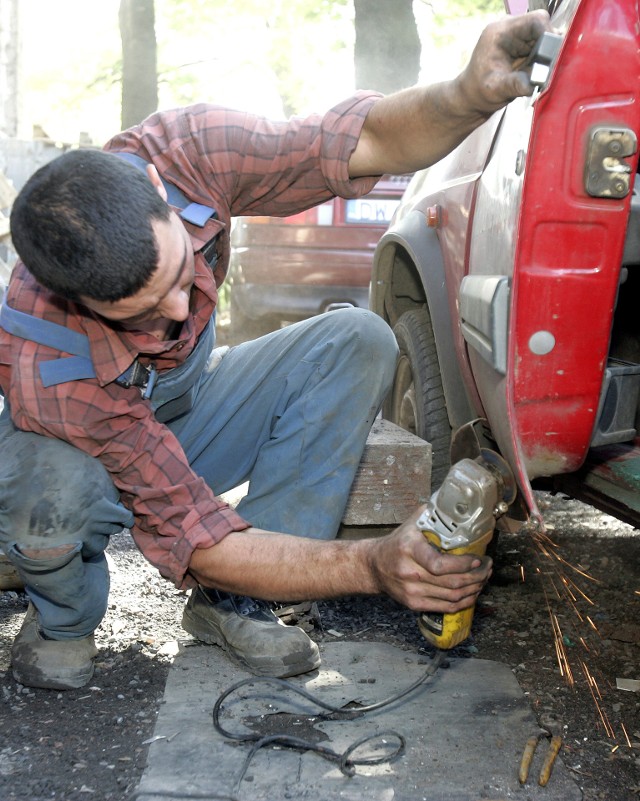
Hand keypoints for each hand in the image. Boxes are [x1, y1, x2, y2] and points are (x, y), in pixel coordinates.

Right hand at [368, 506, 492, 612]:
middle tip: (488, 567)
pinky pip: (445, 607)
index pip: (440, 564)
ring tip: (483, 579)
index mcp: (409, 550)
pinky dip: (463, 602)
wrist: (374, 565)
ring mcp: (412, 591)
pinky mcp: (414, 604)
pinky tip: (472, 593)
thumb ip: (433, 515)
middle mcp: (410, 572)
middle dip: (477, 576)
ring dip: (474, 588)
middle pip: (451, 582)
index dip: (463, 565)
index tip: (478, 559)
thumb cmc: (397, 542)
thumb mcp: (411, 524)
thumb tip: (457, 505)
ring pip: (452, 596)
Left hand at [455, 9, 552, 116]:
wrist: (472, 96)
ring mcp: (518, 36)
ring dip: (546, 56)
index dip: (548, 34)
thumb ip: (515, 84)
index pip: (535, 21)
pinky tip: (532, 73)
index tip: (552, 56)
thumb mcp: (496, 89)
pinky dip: (543, 61)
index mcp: (501, 32)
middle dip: (549, 48)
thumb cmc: (479, 91)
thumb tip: (535, 82)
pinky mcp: (523, 46)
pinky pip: (542, 48)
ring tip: (533, 74)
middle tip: (544, 70)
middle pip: (543, 28)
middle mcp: (511, 28)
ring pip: (545, 38)